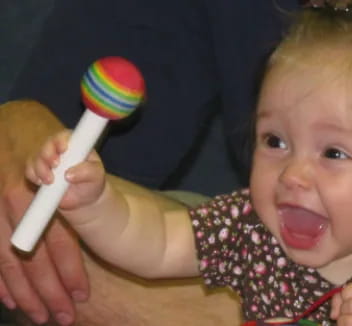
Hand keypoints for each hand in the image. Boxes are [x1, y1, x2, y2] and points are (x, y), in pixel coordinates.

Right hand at [0, 100, 89, 324]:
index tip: (80, 296)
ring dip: (23, 294)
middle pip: (32, 260)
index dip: (69, 272)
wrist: (6, 125)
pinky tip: (8, 299)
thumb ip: (81, 176)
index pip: (58, 242)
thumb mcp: (68, 150)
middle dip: (48, 292)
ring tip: (39, 315)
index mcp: (38, 193)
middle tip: (62, 317)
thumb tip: (81, 190)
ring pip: (8, 262)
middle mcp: (13, 206)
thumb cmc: (43, 139)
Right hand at [25, 130, 105, 210]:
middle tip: (55, 165)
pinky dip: (33, 176)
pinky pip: (30, 170)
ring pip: (36, 157)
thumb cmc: (93, 182)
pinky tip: (41, 183)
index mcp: (76, 144)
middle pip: (47, 145)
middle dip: (48, 155)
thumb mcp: (97, 176)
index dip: (62, 140)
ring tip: (50, 181)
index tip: (63, 150)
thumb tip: (69, 174)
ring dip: (40, 168)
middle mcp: (59, 149)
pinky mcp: (38, 172)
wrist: (84, 199)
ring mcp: (47, 160)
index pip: (66, 136)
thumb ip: (87, 172)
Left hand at [330, 280, 351, 325]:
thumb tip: (333, 314)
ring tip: (347, 320)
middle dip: (343, 308)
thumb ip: (343, 297)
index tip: (347, 298)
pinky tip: (349, 325)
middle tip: (347, 311)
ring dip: (342, 320)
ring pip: (349, 320)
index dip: (344, 294)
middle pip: (351, 305)